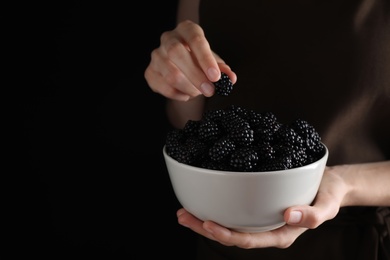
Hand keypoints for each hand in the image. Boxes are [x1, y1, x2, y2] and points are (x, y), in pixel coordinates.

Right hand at [144, 20, 236, 100]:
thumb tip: (230, 78)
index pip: (195, 39)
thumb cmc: (200, 61)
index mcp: (186, 29)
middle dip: (195, 76)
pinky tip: (186, 94)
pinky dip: (178, 95)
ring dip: (189, 88)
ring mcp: (156, 55)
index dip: (205, 59)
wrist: (183, 67)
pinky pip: (163, 87)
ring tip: (199, 92)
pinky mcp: (150, 72)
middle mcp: (168, 38)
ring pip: (170, 74)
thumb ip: (222, 69)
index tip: (215, 77)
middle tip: (210, 91)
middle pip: (176, 53)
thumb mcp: (214, 62)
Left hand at [177, 166, 346, 248]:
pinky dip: (216, 209)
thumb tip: (289, 215)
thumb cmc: (328, 195)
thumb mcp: (327, 205)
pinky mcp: (256, 208)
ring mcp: (260, 220)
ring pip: (228, 225)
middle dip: (204, 228)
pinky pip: (233, 213)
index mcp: (280, 234)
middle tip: (182, 216)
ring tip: (183, 211)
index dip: (226, 235)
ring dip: (204, 220)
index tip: (207, 224)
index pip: (248, 240)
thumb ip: (313, 215)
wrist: (329, 184)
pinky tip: (202, 201)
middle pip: (231, 235)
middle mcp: (266, 229)